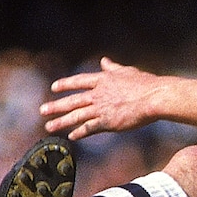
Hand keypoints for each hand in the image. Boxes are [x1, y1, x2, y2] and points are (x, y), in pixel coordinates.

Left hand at [41, 57, 159, 139]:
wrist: (154, 98)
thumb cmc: (146, 84)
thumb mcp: (127, 72)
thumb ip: (113, 68)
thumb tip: (104, 60)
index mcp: (103, 79)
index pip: (79, 81)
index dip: (66, 84)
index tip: (55, 88)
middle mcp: (98, 94)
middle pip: (72, 100)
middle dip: (56, 106)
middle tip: (42, 111)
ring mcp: (101, 108)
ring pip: (76, 116)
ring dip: (61, 122)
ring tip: (49, 127)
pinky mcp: (108, 122)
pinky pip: (89, 128)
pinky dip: (79, 132)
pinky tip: (72, 136)